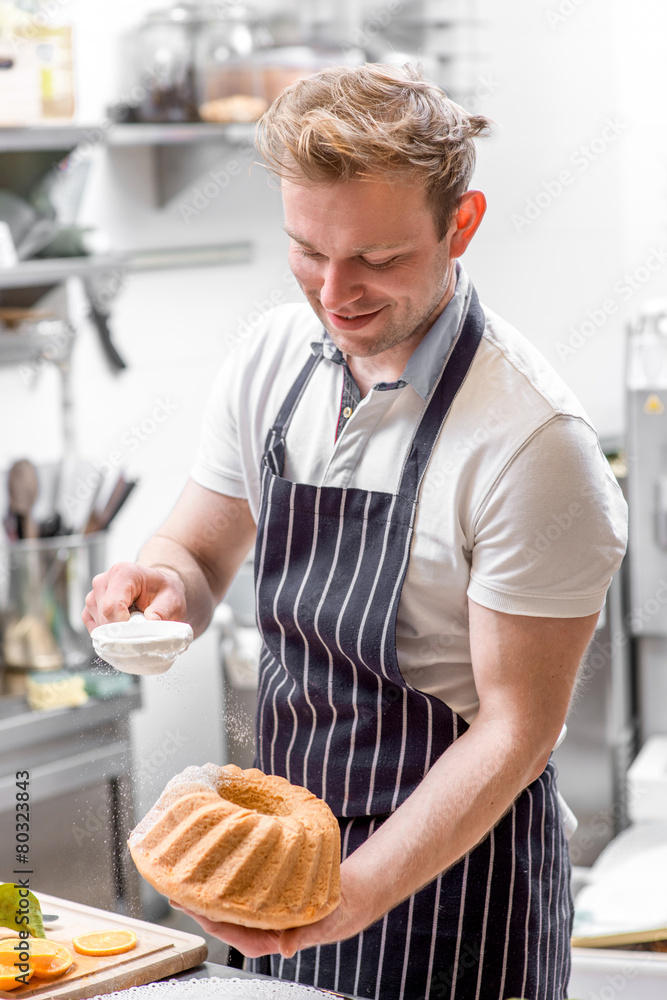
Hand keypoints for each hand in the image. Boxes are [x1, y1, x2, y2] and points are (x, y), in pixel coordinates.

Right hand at [82, 561, 186, 631]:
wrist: (157, 589)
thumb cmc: (163, 592)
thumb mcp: (171, 600)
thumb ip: (161, 612)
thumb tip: (150, 623)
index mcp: (123, 573)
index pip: (112, 606)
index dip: (122, 626)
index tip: (137, 634)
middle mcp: (104, 580)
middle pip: (104, 616)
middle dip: (121, 630)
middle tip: (140, 632)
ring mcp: (94, 594)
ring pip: (97, 623)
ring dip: (115, 631)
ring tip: (133, 625)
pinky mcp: (91, 607)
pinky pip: (93, 626)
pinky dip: (108, 633)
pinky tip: (123, 628)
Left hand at [170, 865, 376, 959]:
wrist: (342, 902)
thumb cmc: (329, 917)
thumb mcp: (319, 926)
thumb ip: (301, 936)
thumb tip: (287, 949)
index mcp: (262, 938)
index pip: (226, 928)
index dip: (205, 916)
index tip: (187, 903)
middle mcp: (253, 926)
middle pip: (217, 915)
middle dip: (195, 902)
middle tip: (174, 883)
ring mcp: (253, 911)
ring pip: (222, 901)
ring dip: (204, 889)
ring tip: (184, 872)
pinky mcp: (258, 895)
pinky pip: (235, 888)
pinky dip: (222, 877)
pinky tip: (211, 865)